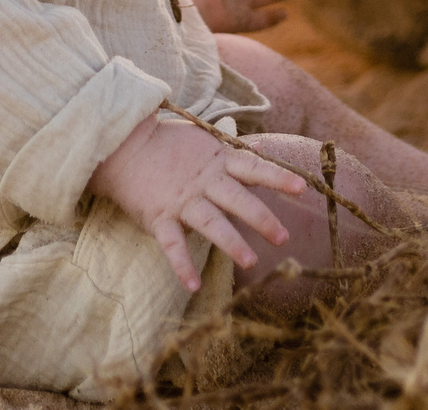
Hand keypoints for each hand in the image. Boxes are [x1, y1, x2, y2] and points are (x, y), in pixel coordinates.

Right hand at [88, 114, 306, 290]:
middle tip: (284, 237)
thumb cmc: (168, 145)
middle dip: (261, 218)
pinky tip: (193, 286)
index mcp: (218, 162)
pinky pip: (172, 244)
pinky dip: (182, 265)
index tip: (303, 188)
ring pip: (210, 223)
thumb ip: (232, 150)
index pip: (254, 168)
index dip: (278, 177)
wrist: (124, 147)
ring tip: (250, 262)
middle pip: (238, 199)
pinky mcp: (159, 216)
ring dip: (231, 242)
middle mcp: (204, 182)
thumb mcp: (204, 141)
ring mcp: (182, 200)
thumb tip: (260, 146)